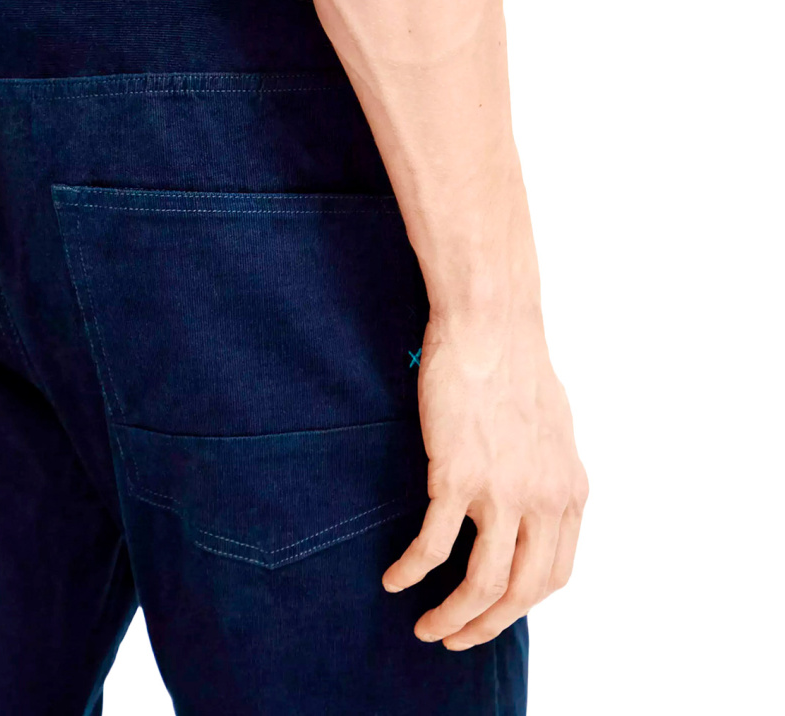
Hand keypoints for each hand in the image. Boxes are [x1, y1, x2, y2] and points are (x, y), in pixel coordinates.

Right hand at [382, 306, 588, 649]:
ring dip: (452, 618)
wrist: (491, 324)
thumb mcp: (555, 430)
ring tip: (427, 628)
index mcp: (570, 491)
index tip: (493, 612)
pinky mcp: (457, 475)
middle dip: (487, 627)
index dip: (522, 605)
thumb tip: (536, 499)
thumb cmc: (515, 365)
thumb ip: (550, 474)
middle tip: (456, 639)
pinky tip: (394, 578)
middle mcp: (544, 499)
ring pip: (481, 584)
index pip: (555, 574)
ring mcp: (502, 490)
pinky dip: (412, 571)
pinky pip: (432, 546)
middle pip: (522, 593)